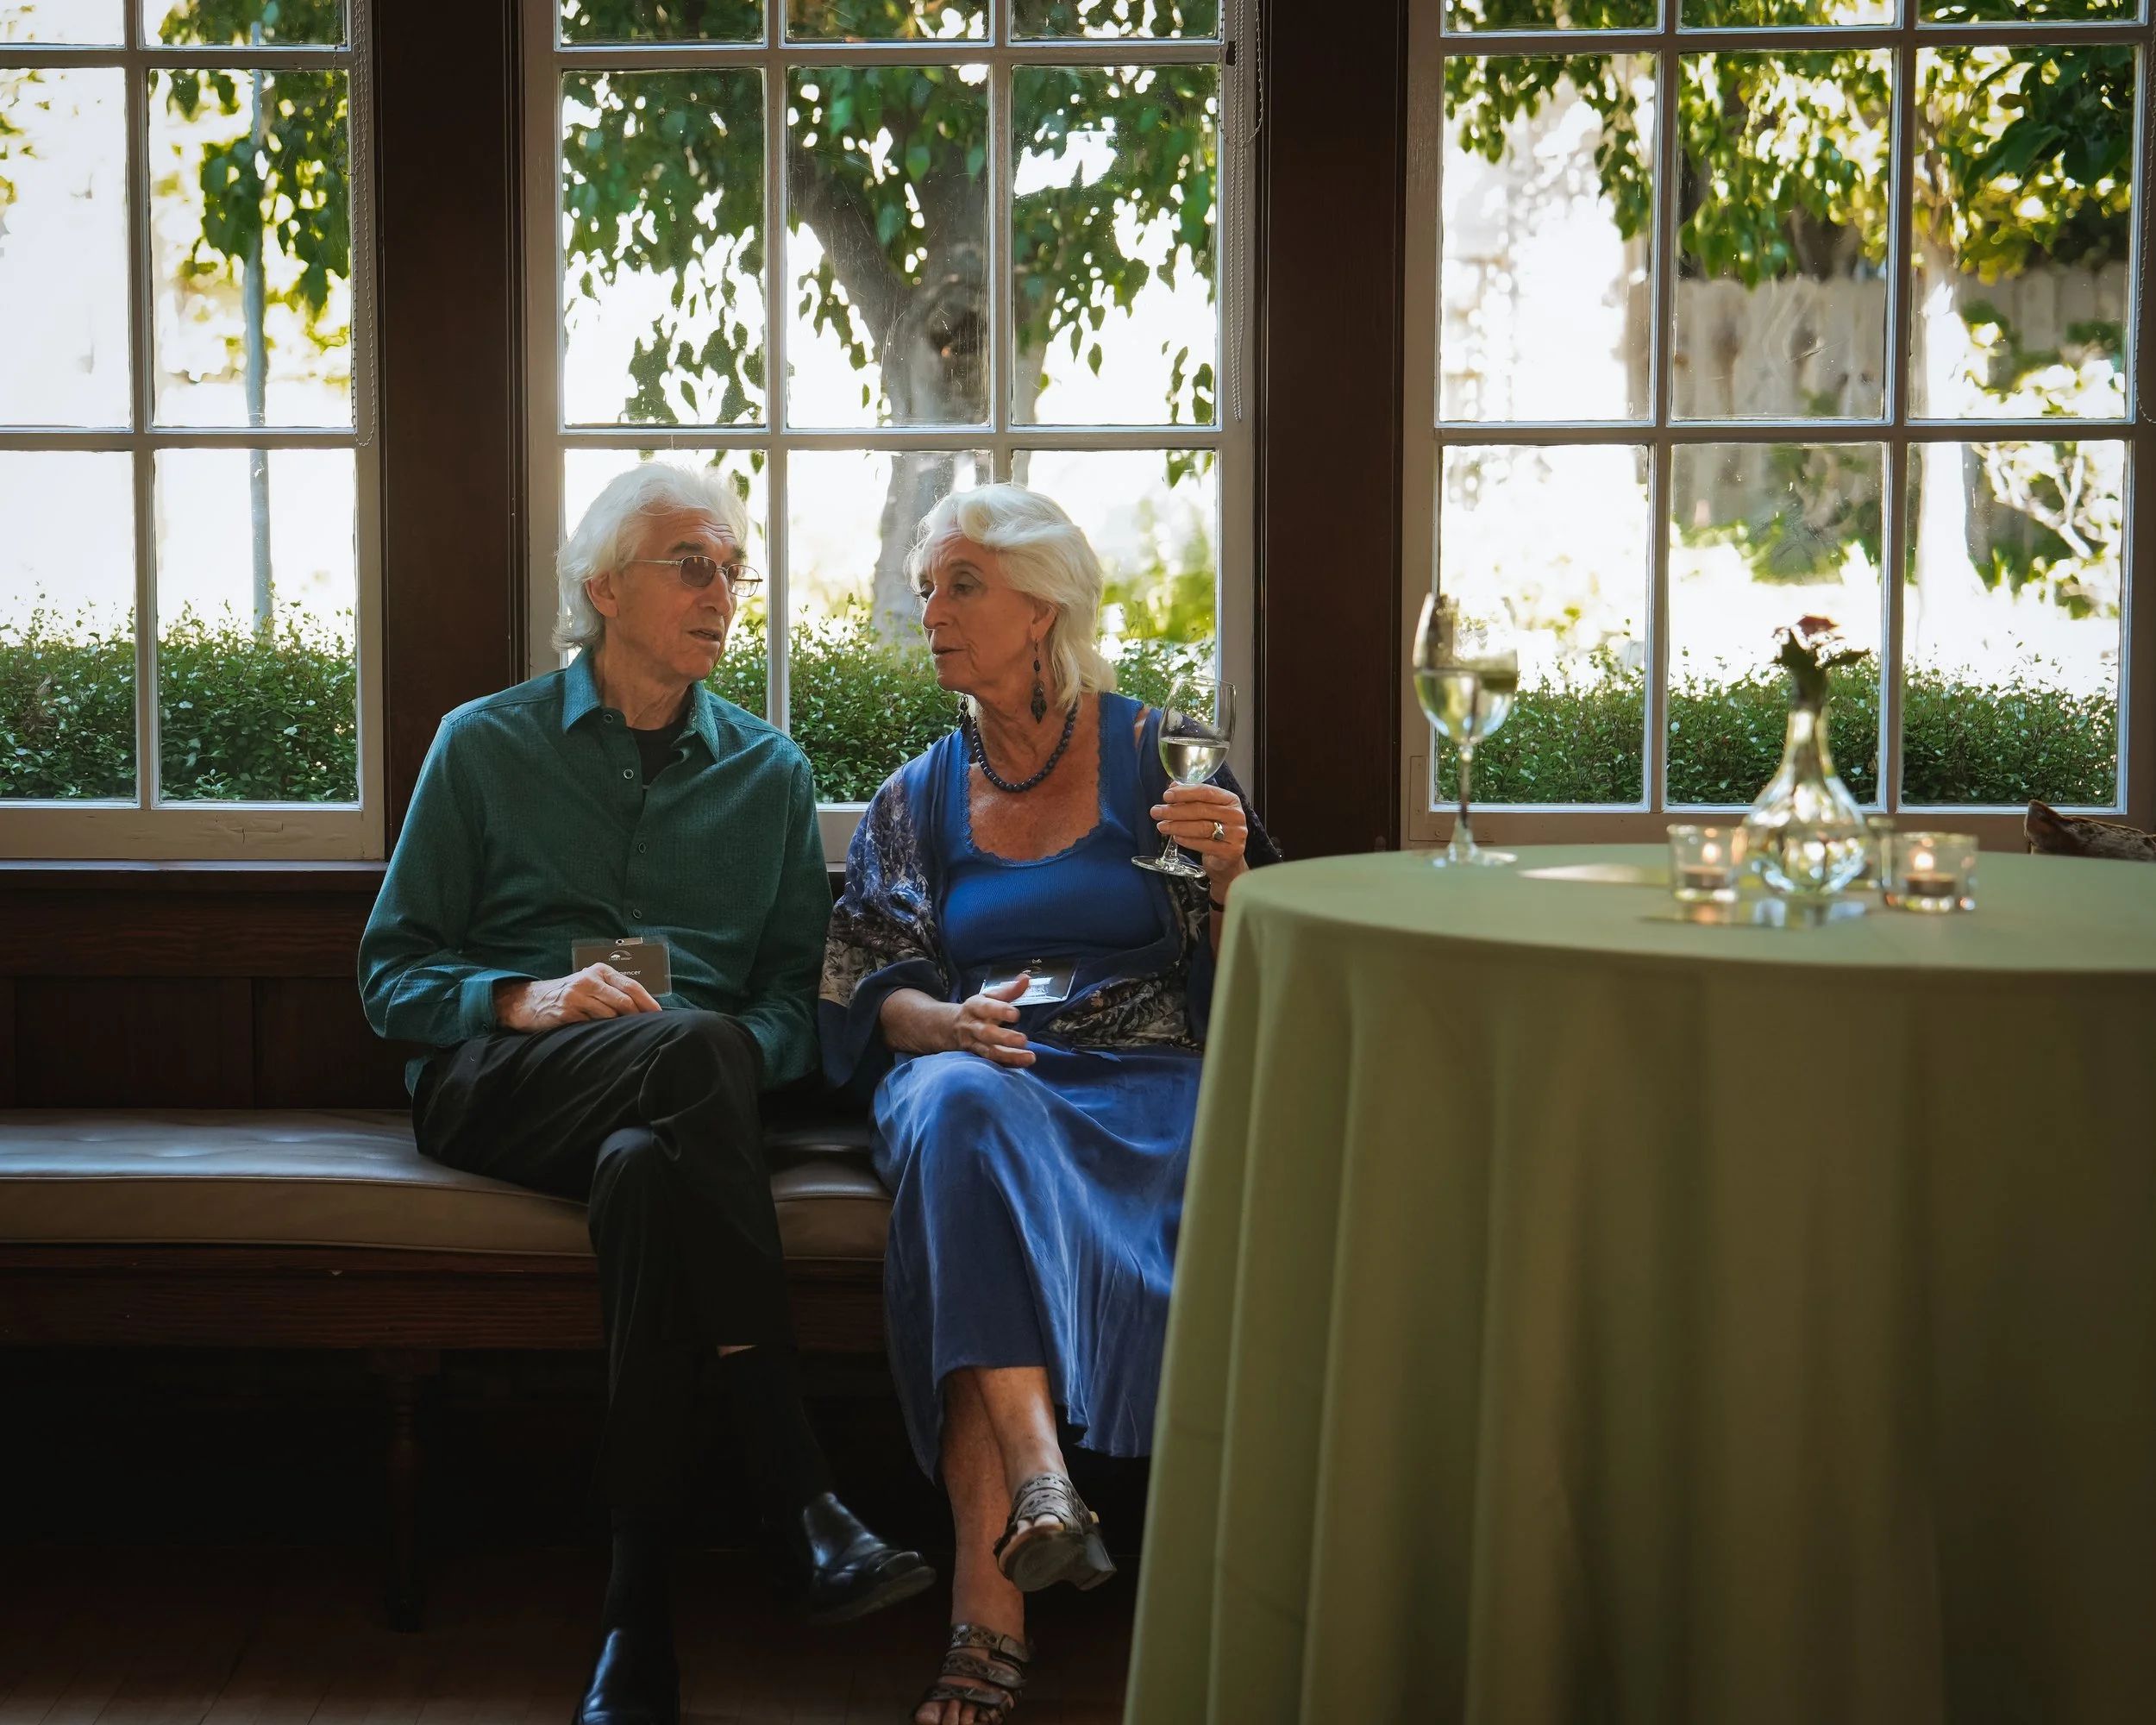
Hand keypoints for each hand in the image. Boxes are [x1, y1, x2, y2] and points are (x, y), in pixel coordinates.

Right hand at [495, 964, 661, 1032]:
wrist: (529, 1002)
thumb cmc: (567, 995)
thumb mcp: (590, 985)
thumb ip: (613, 991)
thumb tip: (645, 1009)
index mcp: (599, 971)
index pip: (632, 986)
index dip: (648, 1003)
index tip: (659, 1016)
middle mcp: (589, 980)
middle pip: (624, 1001)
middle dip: (638, 1017)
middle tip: (646, 1030)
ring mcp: (577, 995)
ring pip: (610, 1014)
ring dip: (619, 1026)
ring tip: (623, 1035)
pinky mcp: (567, 1012)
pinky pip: (592, 1025)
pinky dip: (601, 1032)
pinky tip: (602, 1037)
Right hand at [948, 975, 1035, 1067]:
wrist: (949, 1028)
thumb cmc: (977, 1011)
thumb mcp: (989, 997)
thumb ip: (1009, 990)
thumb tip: (1026, 978)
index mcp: (974, 1007)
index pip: (985, 1008)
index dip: (999, 1011)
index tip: (1016, 1015)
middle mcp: (971, 1026)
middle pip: (985, 1033)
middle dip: (1004, 1037)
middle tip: (1024, 1039)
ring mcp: (972, 1044)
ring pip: (989, 1052)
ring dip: (1009, 1056)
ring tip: (1030, 1057)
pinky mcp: (976, 1058)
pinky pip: (991, 1063)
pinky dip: (1007, 1064)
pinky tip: (1022, 1064)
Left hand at [1150, 781, 1249, 890]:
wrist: (1227, 859)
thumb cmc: (1215, 830)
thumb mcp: (1206, 811)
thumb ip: (1191, 798)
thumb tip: (1173, 786)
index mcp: (1230, 800)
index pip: (1206, 792)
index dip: (1185, 793)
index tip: (1166, 796)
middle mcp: (1236, 815)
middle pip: (1201, 810)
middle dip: (1176, 811)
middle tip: (1157, 812)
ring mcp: (1235, 834)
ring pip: (1202, 828)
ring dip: (1178, 826)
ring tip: (1162, 826)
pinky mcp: (1230, 851)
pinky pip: (1204, 845)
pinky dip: (1187, 841)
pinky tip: (1176, 838)